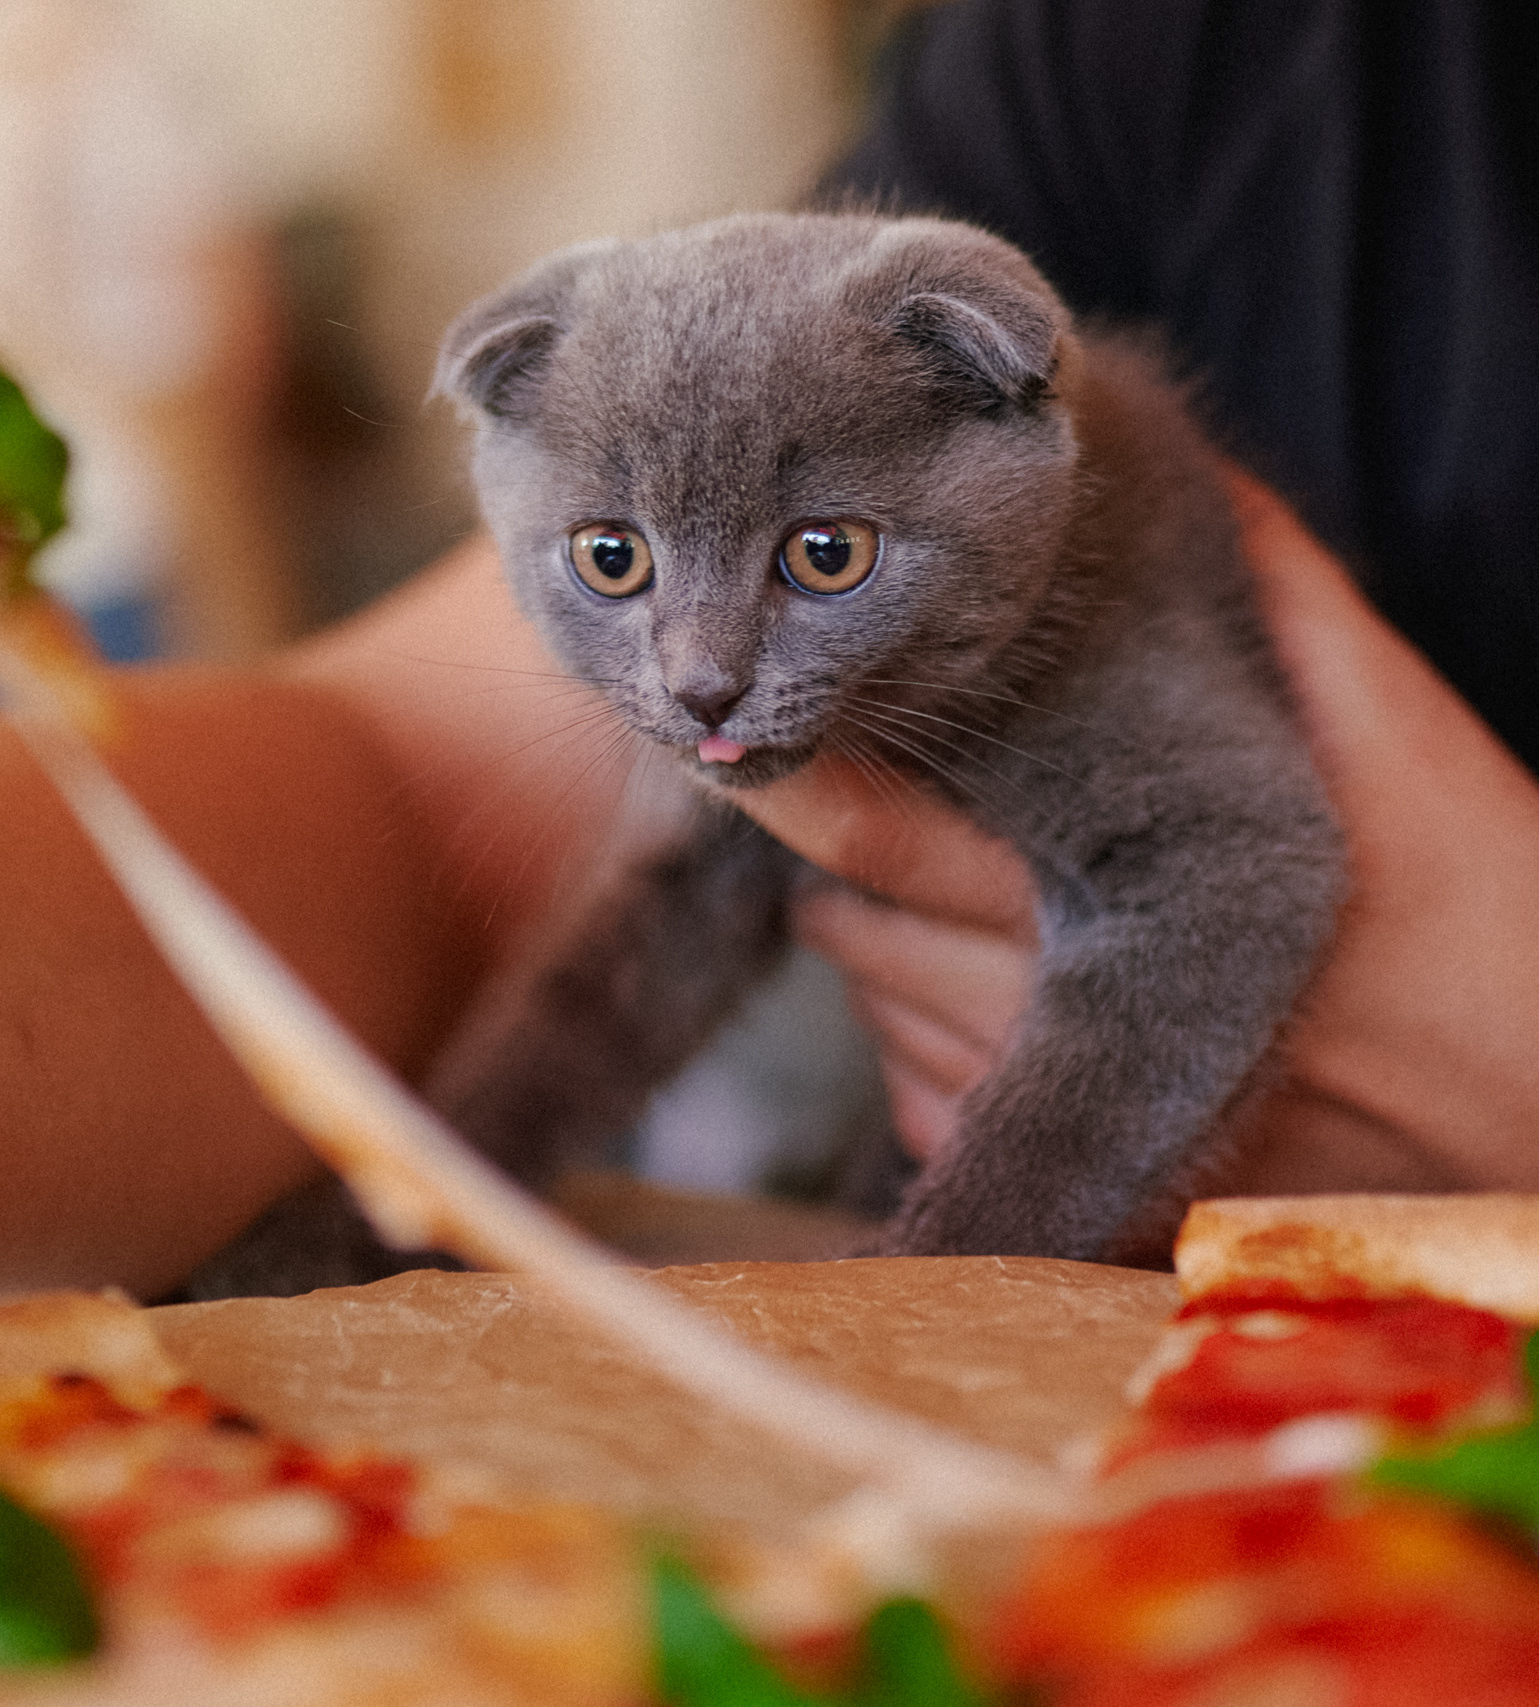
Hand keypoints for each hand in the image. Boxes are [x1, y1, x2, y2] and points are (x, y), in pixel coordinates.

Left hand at [733, 472, 1538, 1195]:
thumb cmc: (1496, 921)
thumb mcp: (1406, 753)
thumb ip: (1292, 615)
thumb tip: (1196, 471)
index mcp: (1150, 890)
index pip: (898, 837)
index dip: (809, 779)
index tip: (770, 729)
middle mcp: (1090, 1021)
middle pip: (856, 933)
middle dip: (829, 858)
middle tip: (838, 791)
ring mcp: (1078, 1127)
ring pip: (879, 1020)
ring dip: (876, 950)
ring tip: (934, 891)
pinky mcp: (1078, 1209)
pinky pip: (926, 1115)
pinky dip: (924, 1052)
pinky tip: (987, 999)